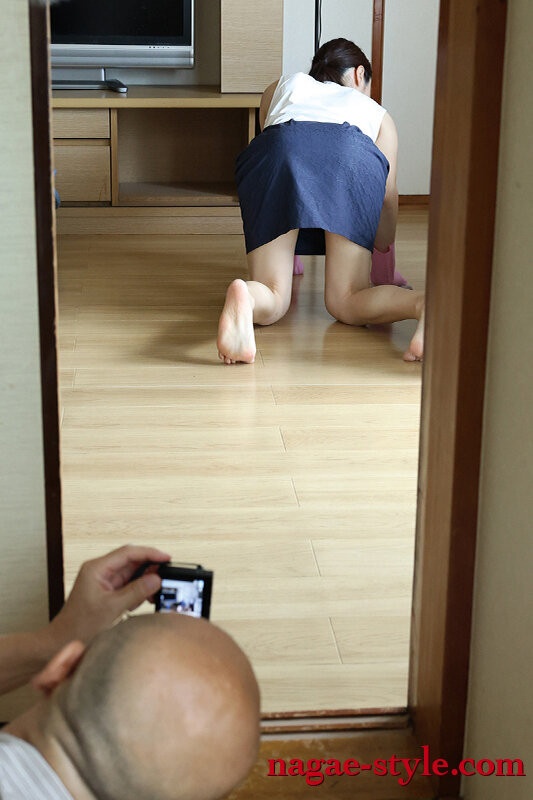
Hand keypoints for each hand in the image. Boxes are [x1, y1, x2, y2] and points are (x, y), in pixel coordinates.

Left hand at [46, 545, 170, 650]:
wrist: (62, 643)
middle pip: (131, 561)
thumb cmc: (79, 626)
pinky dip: (138, 591)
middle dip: (149, 567)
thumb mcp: (112, 608)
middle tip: (165, 576)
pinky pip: (128, 585)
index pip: (128, 552)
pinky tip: (143, 600)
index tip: (166, 558)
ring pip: (131, 573)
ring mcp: (104, 581)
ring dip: (144, 581)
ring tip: (153, 592)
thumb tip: (156, 579)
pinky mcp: (107, 592)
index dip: (149, 553)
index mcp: (96, 569)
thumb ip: (136, 592)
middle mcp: (100, 571)